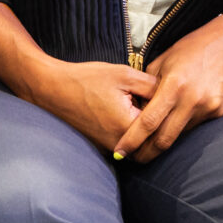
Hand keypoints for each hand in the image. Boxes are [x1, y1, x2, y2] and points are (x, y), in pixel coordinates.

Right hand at [31, 59, 157, 152]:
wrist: (51, 89)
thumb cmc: (86, 79)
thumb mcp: (124, 74)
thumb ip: (152, 86)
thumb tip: (171, 94)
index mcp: (129, 126)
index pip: (163, 126)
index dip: (168, 112)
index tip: (168, 98)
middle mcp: (121, 143)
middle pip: (154, 143)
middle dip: (159, 128)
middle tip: (158, 107)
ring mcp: (109, 148)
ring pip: (140, 147)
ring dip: (144, 133)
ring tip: (140, 109)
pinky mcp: (101, 146)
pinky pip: (125, 145)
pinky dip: (130, 134)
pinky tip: (124, 113)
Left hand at [114, 14, 222, 161]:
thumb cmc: (189, 49)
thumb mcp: (162, 62)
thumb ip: (146, 88)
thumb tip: (133, 110)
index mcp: (173, 86)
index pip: (148, 121)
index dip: (132, 140)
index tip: (120, 152)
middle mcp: (192, 100)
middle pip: (165, 138)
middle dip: (147, 152)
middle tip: (133, 159)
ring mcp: (208, 108)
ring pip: (180, 134)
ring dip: (165, 139)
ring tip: (150, 142)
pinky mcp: (219, 112)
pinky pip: (195, 126)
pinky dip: (182, 127)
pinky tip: (175, 122)